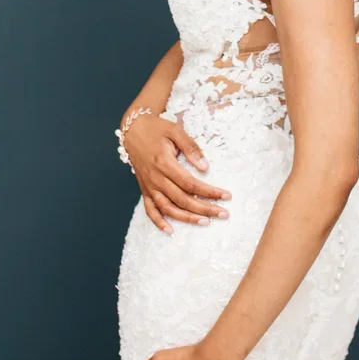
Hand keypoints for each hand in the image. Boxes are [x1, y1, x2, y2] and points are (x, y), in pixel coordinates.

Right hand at [123, 111, 231, 234]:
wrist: (133, 130)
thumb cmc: (157, 129)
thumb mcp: (175, 131)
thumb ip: (191, 148)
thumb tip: (205, 167)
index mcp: (165, 163)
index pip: (191, 184)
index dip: (209, 192)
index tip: (226, 196)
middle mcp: (156, 178)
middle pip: (183, 199)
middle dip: (205, 208)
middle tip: (224, 213)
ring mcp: (149, 186)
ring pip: (168, 208)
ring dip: (187, 218)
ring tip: (205, 222)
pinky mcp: (144, 189)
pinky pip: (150, 209)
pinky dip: (158, 222)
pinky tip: (170, 230)